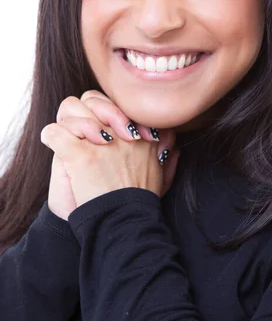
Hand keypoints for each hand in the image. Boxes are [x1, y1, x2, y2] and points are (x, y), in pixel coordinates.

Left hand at [44, 91, 179, 218]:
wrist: (127, 222)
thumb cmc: (142, 202)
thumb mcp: (164, 175)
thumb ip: (168, 157)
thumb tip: (172, 144)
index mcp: (140, 131)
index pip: (114, 101)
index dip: (104, 111)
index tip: (103, 130)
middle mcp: (121, 130)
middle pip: (91, 98)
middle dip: (81, 111)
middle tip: (79, 130)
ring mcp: (101, 141)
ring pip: (71, 108)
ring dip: (66, 122)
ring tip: (68, 139)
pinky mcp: (80, 156)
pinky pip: (55, 132)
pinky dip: (50, 136)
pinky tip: (53, 144)